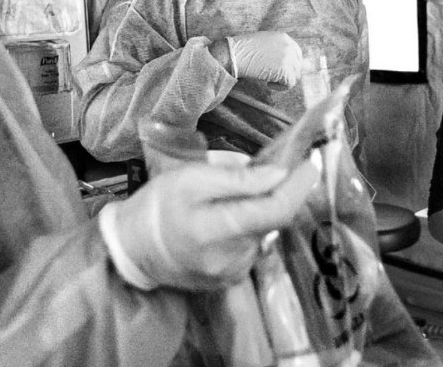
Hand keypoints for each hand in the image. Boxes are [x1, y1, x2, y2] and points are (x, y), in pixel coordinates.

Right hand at [106, 159, 319, 290]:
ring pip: (265, 234)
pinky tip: (226, 220)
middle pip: (273, 221)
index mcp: (218, 230)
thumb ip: (237, 178)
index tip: (311, 161)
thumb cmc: (157, 206)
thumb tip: (280, 173)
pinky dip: (248, 228)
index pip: (277, 209)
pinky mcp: (231, 280)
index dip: (300, 185)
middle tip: (262, 170)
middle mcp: (232, 259)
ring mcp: (232, 274)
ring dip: (260, 211)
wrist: (131, 249)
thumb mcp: (191, 179)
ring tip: (230, 198)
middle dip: (276, 192)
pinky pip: (252, 247)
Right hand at [228, 31, 302, 85]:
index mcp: (284, 38)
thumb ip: (276, 48)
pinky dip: (279, 87)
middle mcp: (289, 46)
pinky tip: (268, 84)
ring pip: (294, 76)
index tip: (280, 71)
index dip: (290, 65)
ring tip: (268, 81)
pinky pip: (289, 84)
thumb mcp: (263, 42)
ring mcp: (288, 58)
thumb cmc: (243, 51)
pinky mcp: (284, 70)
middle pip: (297, 66)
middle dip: (287, 74)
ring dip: (282, 81)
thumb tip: (283, 62)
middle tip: (274, 78)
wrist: (235, 55)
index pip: (297, 53)